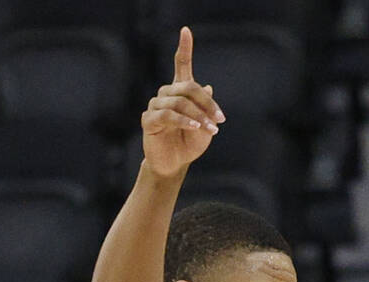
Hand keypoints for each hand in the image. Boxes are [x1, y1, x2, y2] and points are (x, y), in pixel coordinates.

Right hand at [141, 26, 224, 177]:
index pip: (181, 65)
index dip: (184, 48)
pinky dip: (183, 121)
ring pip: (179, 103)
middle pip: (187, 87)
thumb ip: (206, 107)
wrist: (175, 164)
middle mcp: (166, 95)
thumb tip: (208, 87)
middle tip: (219, 119)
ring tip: (210, 129)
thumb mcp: (206, 125)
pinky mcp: (149, 121)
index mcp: (180, 92)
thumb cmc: (190, 144)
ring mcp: (156, 107)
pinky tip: (194, 127)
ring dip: (197, 116)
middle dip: (206, 103)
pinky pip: (167, 115)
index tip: (186, 30)